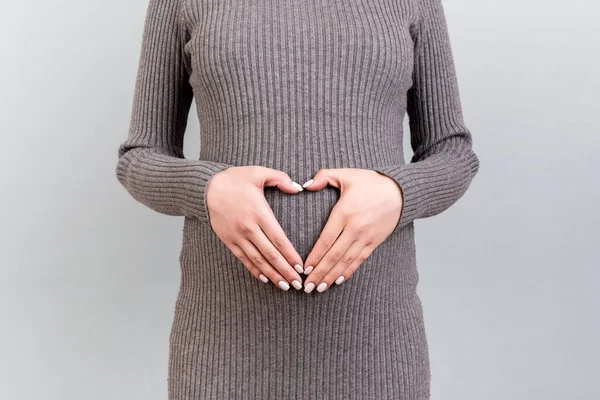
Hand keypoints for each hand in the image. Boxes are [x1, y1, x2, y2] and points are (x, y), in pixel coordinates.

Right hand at [206, 166, 306, 290]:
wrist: (206, 187)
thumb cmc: (234, 179)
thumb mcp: (258, 172)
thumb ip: (280, 178)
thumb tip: (298, 189)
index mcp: (259, 213)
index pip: (279, 239)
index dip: (291, 255)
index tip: (301, 267)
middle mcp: (249, 228)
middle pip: (271, 254)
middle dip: (286, 271)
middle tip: (298, 284)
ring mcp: (237, 236)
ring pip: (258, 260)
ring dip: (272, 274)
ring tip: (284, 286)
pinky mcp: (228, 240)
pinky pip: (243, 258)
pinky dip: (254, 270)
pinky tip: (264, 278)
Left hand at [300, 168, 403, 292]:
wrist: (400, 191)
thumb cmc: (370, 182)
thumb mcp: (346, 174)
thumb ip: (323, 176)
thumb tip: (304, 185)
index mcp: (344, 212)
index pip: (325, 240)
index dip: (315, 257)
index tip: (304, 269)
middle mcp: (354, 228)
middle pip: (333, 255)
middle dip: (319, 273)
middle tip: (306, 287)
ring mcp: (366, 237)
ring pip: (345, 261)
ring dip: (331, 276)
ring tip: (319, 289)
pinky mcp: (374, 242)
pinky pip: (359, 260)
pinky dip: (348, 271)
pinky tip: (338, 280)